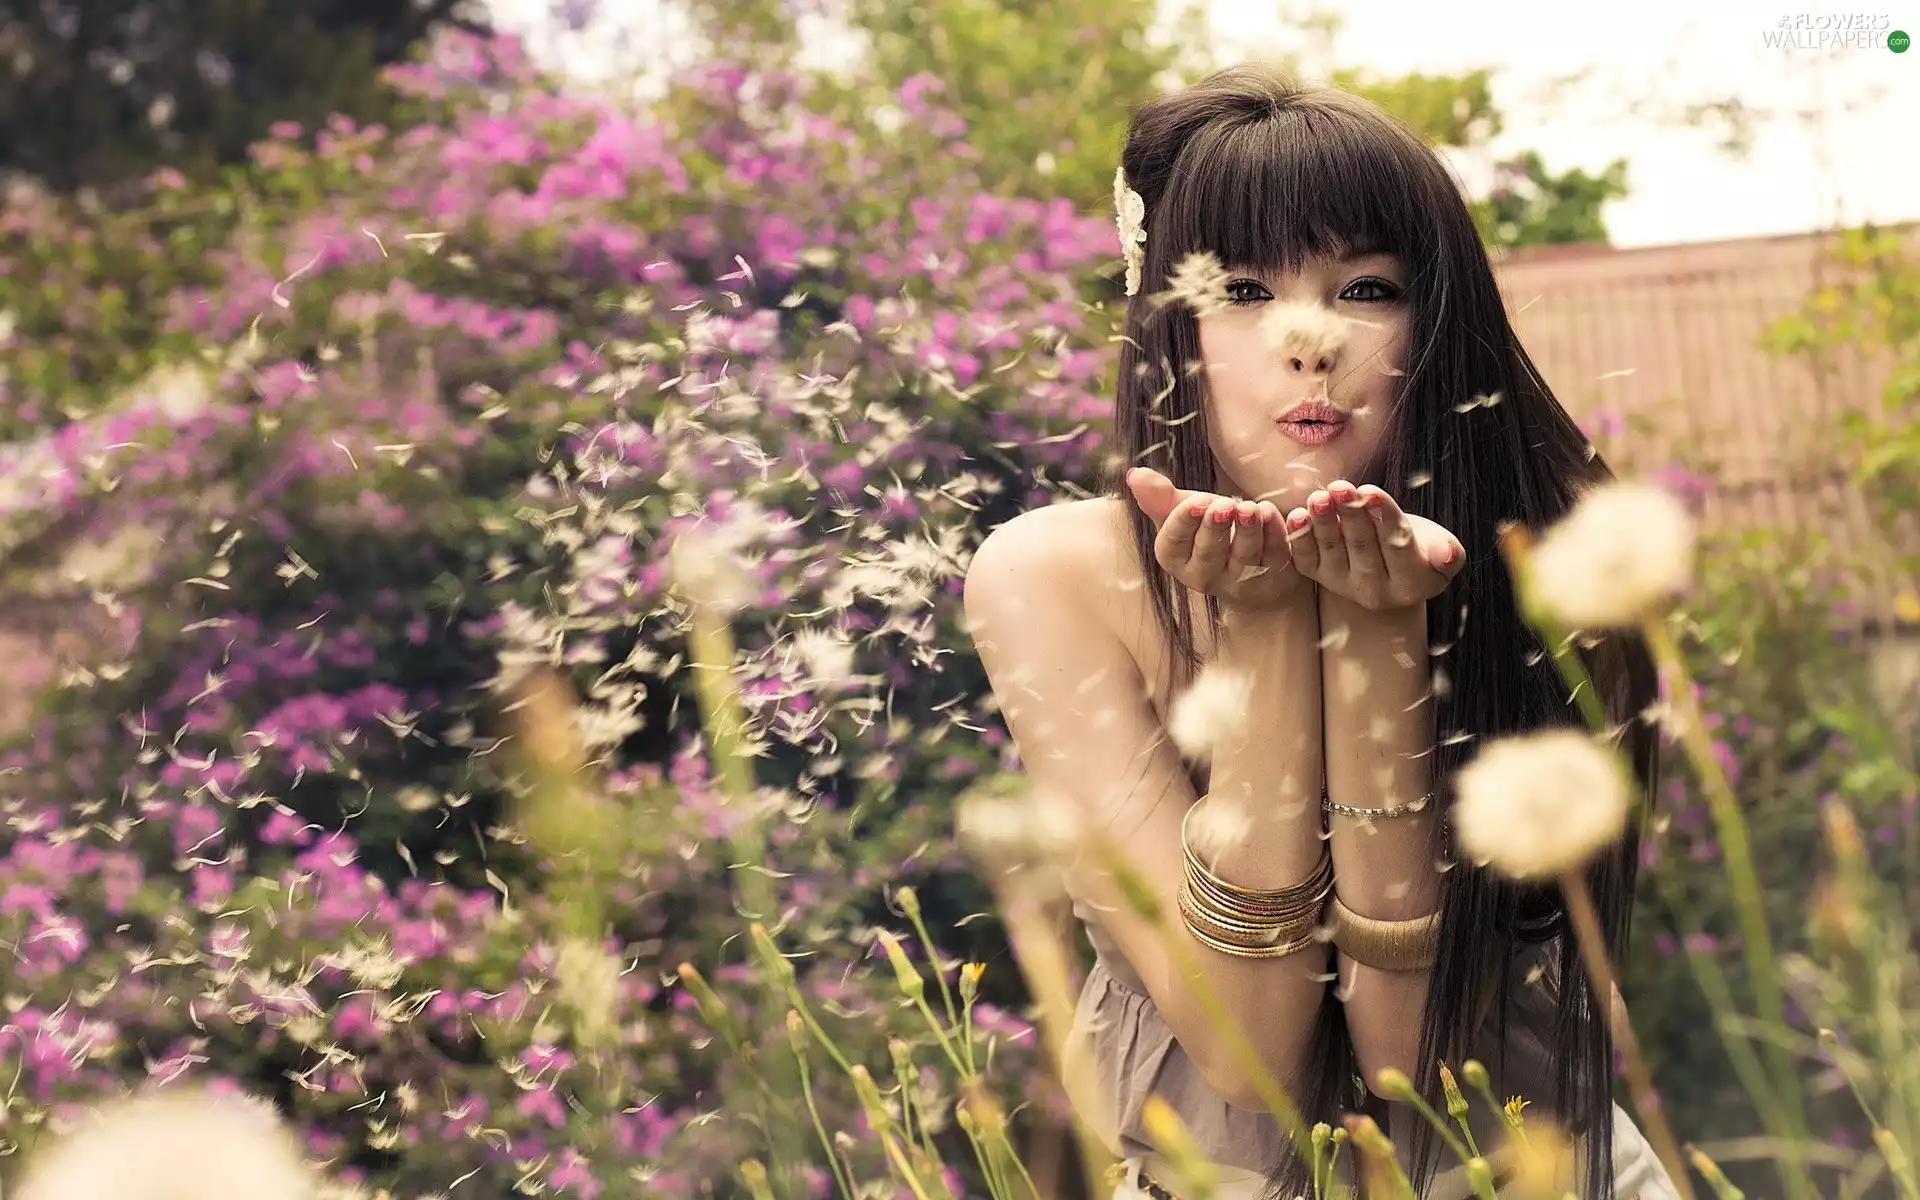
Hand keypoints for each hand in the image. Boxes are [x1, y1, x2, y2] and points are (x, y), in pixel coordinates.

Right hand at [1125, 467, 1304, 611]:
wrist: (1249, 568)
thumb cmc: (1209, 534)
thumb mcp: (1184, 513)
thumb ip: (1160, 497)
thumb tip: (1134, 474)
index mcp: (1177, 559)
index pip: (1174, 543)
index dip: (1184, 521)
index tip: (1197, 501)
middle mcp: (1206, 576)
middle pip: (1208, 554)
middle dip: (1216, 529)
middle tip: (1225, 505)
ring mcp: (1242, 581)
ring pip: (1245, 557)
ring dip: (1249, 531)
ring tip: (1251, 508)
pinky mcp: (1274, 578)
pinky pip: (1276, 557)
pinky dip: (1276, 535)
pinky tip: (1272, 512)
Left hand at [1284, 481, 1464, 611]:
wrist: (1392, 563)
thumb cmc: (1422, 547)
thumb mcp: (1442, 548)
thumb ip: (1447, 552)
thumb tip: (1447, 555)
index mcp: (1411, 584)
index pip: (1398, 546)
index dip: (1385, 518)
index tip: (1372, 492)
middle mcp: (1376, 591)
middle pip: (1362, 546)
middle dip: (1351, 514)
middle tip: (1340, 488)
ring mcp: (1344, 586)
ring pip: (1332, 551)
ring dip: (1323, 522)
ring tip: (1318, 497)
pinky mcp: (1320, 577)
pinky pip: (1306, 560)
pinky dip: (1300, 538)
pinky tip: (1297, 515)